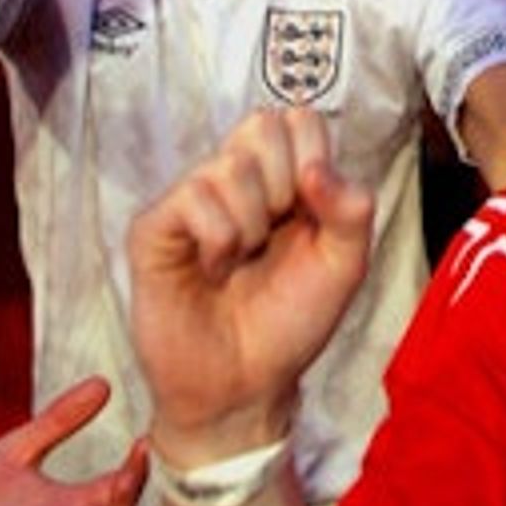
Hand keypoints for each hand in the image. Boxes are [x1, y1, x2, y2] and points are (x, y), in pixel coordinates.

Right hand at [128, 111, 373, 466]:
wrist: (245, 386)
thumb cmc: (290, 322)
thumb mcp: (344, 266)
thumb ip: (351, 210)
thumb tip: (317, 169)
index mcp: (281, 178)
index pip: (297, 119)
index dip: (314, 158)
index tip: (312, 213)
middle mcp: (232, 180)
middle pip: (262, 125)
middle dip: (285, 186)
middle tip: (273, 237)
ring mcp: (190, 201)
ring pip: (230, 165)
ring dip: (252, 224)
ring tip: (241, 263)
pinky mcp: (154, 229)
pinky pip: (192, 197)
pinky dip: (218, 238)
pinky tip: (214, 270)